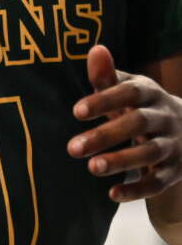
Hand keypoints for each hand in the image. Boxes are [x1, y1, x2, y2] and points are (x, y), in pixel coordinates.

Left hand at [72, 45, 181, 202]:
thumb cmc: (140, 106)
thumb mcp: (127, 88)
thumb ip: (107, 75)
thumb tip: (96, 49)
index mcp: (151, 94)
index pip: (129, 93)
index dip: (105, 101)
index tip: (76, 111)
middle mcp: (165, 118)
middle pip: (139, 124)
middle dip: (106, 135)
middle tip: (72, 148)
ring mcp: (173, 145)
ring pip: (151, 153)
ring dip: (122, 161)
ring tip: (92, 168)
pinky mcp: (175, 171)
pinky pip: (159, 182)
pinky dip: (138, 190)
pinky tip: (112, 194)